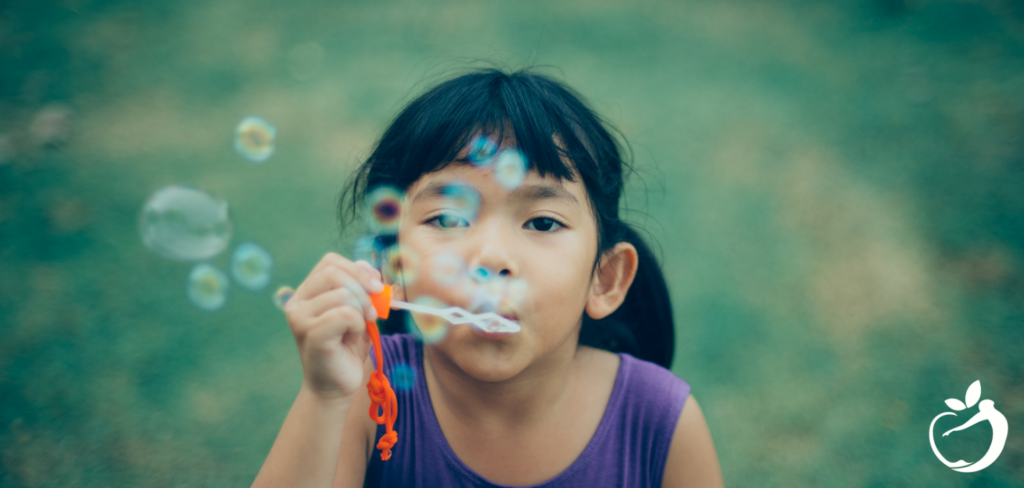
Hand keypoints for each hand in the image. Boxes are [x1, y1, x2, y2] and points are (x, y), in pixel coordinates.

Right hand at [284, 252, 384, 401]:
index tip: (377, 286)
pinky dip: (357, 326)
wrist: (336, 386)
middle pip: (334, 273)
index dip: (357, 269)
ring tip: (356, 332)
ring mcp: (300, 318)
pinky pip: (345, 314)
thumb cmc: (347, 348)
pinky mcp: (310, 333)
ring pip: (343, 294)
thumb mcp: (359, 312)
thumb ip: (363, 288)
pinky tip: (351, 340)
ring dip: (361, 313)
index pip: (330, 262)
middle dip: (363, 288)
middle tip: (373, 312)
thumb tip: (369, 267)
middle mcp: (297, 302)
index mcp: (307, 292)